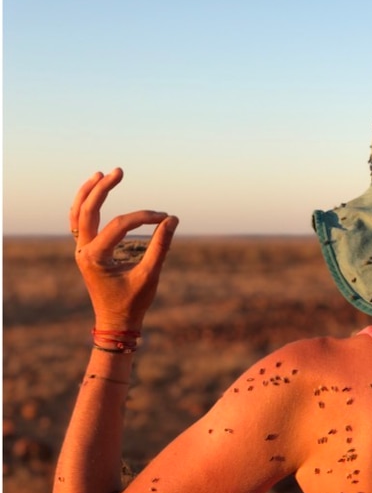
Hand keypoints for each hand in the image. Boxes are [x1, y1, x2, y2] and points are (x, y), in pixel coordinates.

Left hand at [70, 168, 178, 330]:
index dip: (144, 217)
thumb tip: (172, 219)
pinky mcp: (86, 251)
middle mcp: (83, 251)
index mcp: (95, 257)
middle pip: (87, 210)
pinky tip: (93, 194)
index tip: (165, 218)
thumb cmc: (134, 301)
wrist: (116, 322)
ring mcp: (81, 251)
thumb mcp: (150, 275)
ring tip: (100, 174)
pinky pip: (80, 223)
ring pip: (77, 214)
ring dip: (87, 193)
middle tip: (119, 170)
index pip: (119, 225)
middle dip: (102, 188)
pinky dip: (85, 207)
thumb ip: (161, 246)